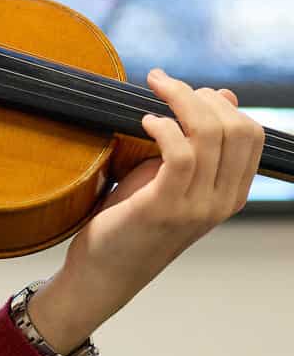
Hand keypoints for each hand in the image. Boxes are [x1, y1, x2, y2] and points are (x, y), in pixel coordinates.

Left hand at [28, 69, 265, 352]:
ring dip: (179, 100)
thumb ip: (195, 141)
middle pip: (236, 128)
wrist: (104, 270)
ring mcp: (196, 207)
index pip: (251, 134)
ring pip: (209, 135)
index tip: (186, 90)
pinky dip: (163, 127)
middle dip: (199, 95)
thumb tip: (222, 93)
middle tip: (164, 84)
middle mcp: (222, 202)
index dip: (220, 103)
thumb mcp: (168, 175)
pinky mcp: (164, 209)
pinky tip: (144, 121)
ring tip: (152, 92)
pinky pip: (180, 155)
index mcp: (231, 193)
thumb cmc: (130, 219)